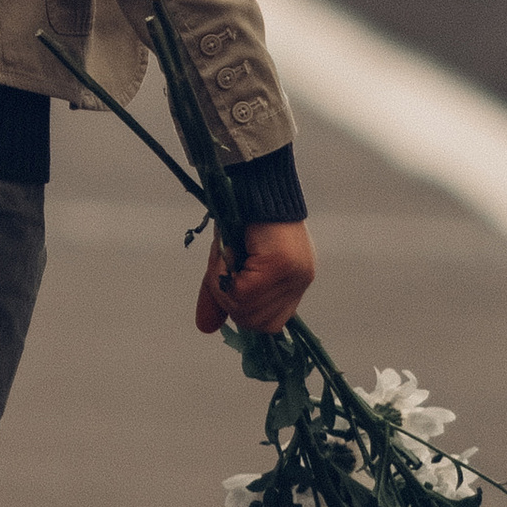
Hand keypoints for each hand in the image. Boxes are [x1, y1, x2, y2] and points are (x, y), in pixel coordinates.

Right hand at [198, 219, 314, 338]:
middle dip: (233, 301)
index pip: (270, 325)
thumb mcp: (228, 262)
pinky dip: (223, 276)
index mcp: (293, 281)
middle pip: (260, 324)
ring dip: (225, 287)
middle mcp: (300, 281)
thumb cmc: (239, 215)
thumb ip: (222, 295)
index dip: (243, 312)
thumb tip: (206, 328)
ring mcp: (294, 274)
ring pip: (248, 310)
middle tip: (225, 268)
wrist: (249, 179)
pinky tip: (226, 253)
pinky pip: (243, 292)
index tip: (230, 282)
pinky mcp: (281, 265)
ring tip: (226, 256)